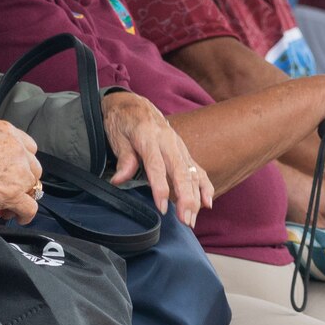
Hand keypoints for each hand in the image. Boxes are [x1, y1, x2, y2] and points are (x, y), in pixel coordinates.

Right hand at [0, 121, 43, 222]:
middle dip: (22, 179)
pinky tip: (17, 216)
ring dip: (22, 196)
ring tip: (7, 204)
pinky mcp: (13, 192)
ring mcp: (17, 170)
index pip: (27, 147)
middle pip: (32, 167)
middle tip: (9, 188)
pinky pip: (29, 207)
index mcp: (5, 131)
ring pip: (32, 187)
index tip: (15, 170)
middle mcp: (15, 148)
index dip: (22, 162)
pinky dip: (25, 214)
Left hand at [102, 91, 212, 226]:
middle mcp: (168, 141)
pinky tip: (208, 203)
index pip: (157, 166)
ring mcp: (179, 146)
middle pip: (180, 172)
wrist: (133, 104)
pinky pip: (198, 170)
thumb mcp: (116, 135)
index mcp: (149, 136)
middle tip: (185, 220)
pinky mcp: (183, 151)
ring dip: (195, 198)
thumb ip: (123, 158)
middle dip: (185, 198)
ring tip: (192, 219)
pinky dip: (204, 187)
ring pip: (191, 174)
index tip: (162, 208)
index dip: (160, 188)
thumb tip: (118, 180)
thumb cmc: (123, 121)